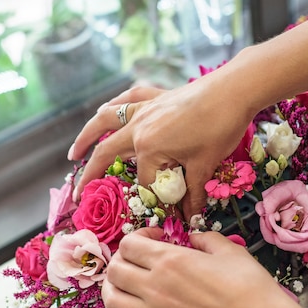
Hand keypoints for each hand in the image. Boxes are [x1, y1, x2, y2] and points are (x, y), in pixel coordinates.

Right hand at [67, 74, 255, 218]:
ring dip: (87, 136)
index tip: (164, 215)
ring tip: (74, 153)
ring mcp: (144, 109)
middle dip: (90, 175)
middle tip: (76, 194)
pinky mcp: (155, 96)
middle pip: (107, 153)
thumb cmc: (219, 128)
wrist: (234, 89)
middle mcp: (138, 127)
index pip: (146, 183)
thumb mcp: (205, 165)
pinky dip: (115, 105)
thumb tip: (190, 217)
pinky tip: (106, 109)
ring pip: (106, 120)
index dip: (156, 202)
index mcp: (149, 147)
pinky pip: (128, 99)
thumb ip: (192, 193)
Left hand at [99, 228, 300, 307]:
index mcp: (170, 261)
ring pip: (112, 301)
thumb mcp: (229, 250)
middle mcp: (156, 288)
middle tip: (138, 259)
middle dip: (122, 259)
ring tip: (120, 284)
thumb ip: (205, 239)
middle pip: (116, 270)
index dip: (138, 236)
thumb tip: (192, 238)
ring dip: (110, 288)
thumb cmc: (250, 286)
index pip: (131, 244)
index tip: (154, 238)